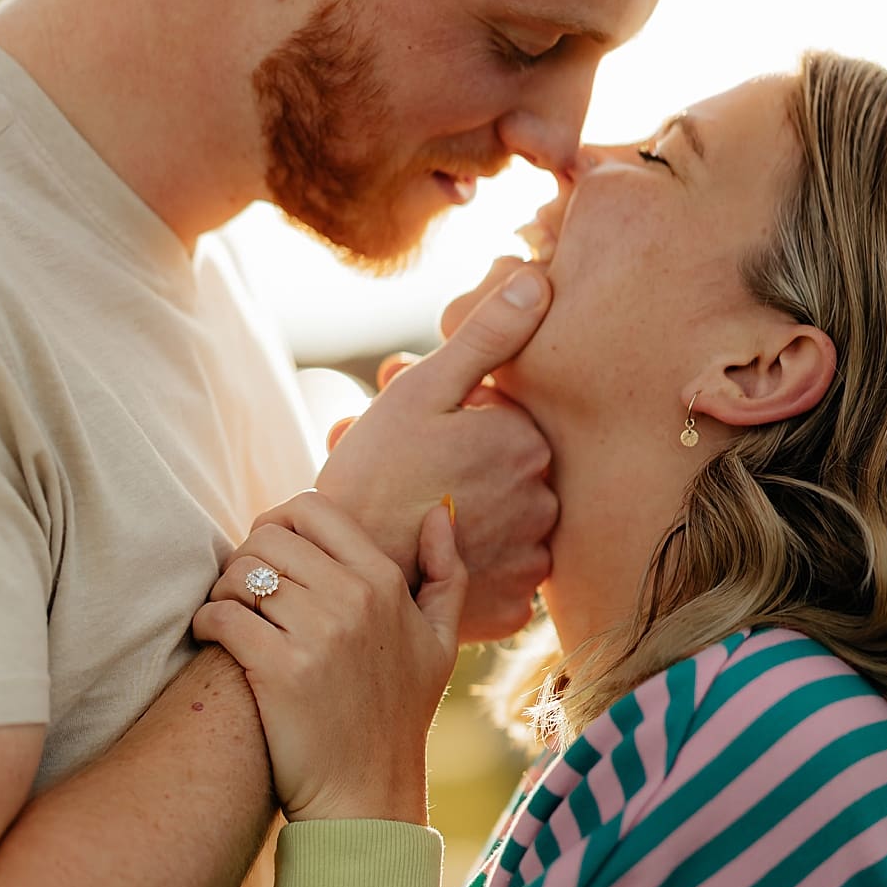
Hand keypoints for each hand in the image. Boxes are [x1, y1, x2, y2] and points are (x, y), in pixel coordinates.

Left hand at [194, 493, 464, 822]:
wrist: (367, 796)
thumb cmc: (399, 718)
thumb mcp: (440, 643)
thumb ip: (446, 573)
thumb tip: (437, 512)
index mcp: (385, 582)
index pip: (313, 509)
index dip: (278, 522)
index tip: (270, 555)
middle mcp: (353, 599)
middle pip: (268, 538)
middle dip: (246, 557)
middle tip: (243, 591)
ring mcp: (317, 634)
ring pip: (240, 572)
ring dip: (223, 589)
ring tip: (229, 614)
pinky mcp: (278, 670)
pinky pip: (222, 615)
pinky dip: (207, 621)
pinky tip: (214, 638)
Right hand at [315, 266, 555, 641]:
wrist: (340, 576)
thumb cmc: (374, 474)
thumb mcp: (423, 390)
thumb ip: (487, 334)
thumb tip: (539, 279)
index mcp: (527, 441)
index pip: (503, 417)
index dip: (456, 416)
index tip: (415, 430)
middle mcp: (545, 500)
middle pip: (505, 470)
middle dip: (460, 461)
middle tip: (403, 469)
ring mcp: (533, 559)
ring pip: (506, 521)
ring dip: (469, 512)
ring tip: (411, 512)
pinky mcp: (515, 607)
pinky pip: (502, 575)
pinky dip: (474, 565)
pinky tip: (432, 556)